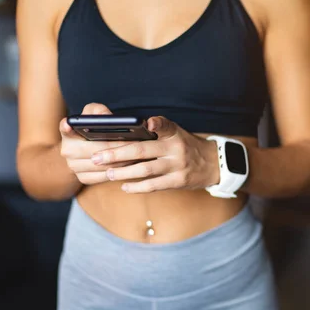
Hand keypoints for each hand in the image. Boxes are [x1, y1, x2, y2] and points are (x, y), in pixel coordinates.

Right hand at [59, 103, 133, 184]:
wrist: (82, 152)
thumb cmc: (91, 129)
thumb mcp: (93, 115)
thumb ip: (98, 111)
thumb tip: (107, 117)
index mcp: (68, 133)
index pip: (65, 127)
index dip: (66, 126)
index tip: (69, 124)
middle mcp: (67, 150)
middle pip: (96, 149)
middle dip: (118, 147)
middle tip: (137, 144)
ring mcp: (74, 166)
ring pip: (103, 165)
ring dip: (122, 160)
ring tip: (138, 154)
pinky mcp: (83, 178)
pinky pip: (104, 176)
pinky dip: (118, 171)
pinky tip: (130, 165)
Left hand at [91, 116, 219, 192]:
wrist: (212, 163)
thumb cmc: (185, 146)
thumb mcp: (176, 133)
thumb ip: (156, 132)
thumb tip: (123, 135)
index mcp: (174, 133)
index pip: (166, 125)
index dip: (157, 123)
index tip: (147, 123)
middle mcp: (176, 149)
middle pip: (143, 150)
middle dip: (117, 154)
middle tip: (97, 157)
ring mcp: (177, 166)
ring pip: (145, 170)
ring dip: (123, 172)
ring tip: (107, 173)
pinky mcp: (177, 181)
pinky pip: (153, 185)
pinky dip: (136, 187)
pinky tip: (124, 186)